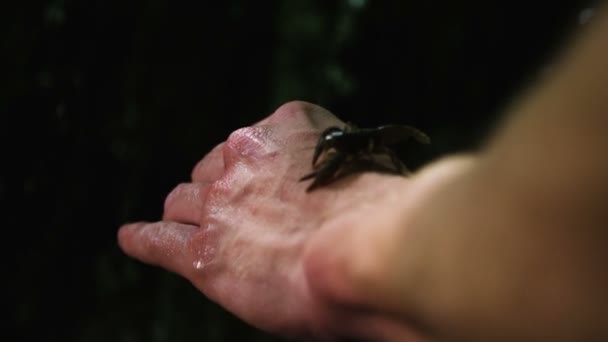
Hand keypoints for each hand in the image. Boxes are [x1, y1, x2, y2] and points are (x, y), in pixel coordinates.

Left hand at [117, 101, 426, 339]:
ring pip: (184, 201)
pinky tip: (134, 238)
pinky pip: (159, 240)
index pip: (252, 142)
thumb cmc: (383, 217)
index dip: (252, 167)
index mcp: (286, 127)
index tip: (257, 181)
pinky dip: (144, 239)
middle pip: (211, 170)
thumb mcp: (366, 166)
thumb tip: (336, 190)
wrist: (366, 253)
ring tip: (184, 224)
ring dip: (187, 213)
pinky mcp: (203, 251)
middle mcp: (245, 156)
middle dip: (216, 189)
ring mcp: (220, 203)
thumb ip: (338, 168)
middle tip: (227, 211)